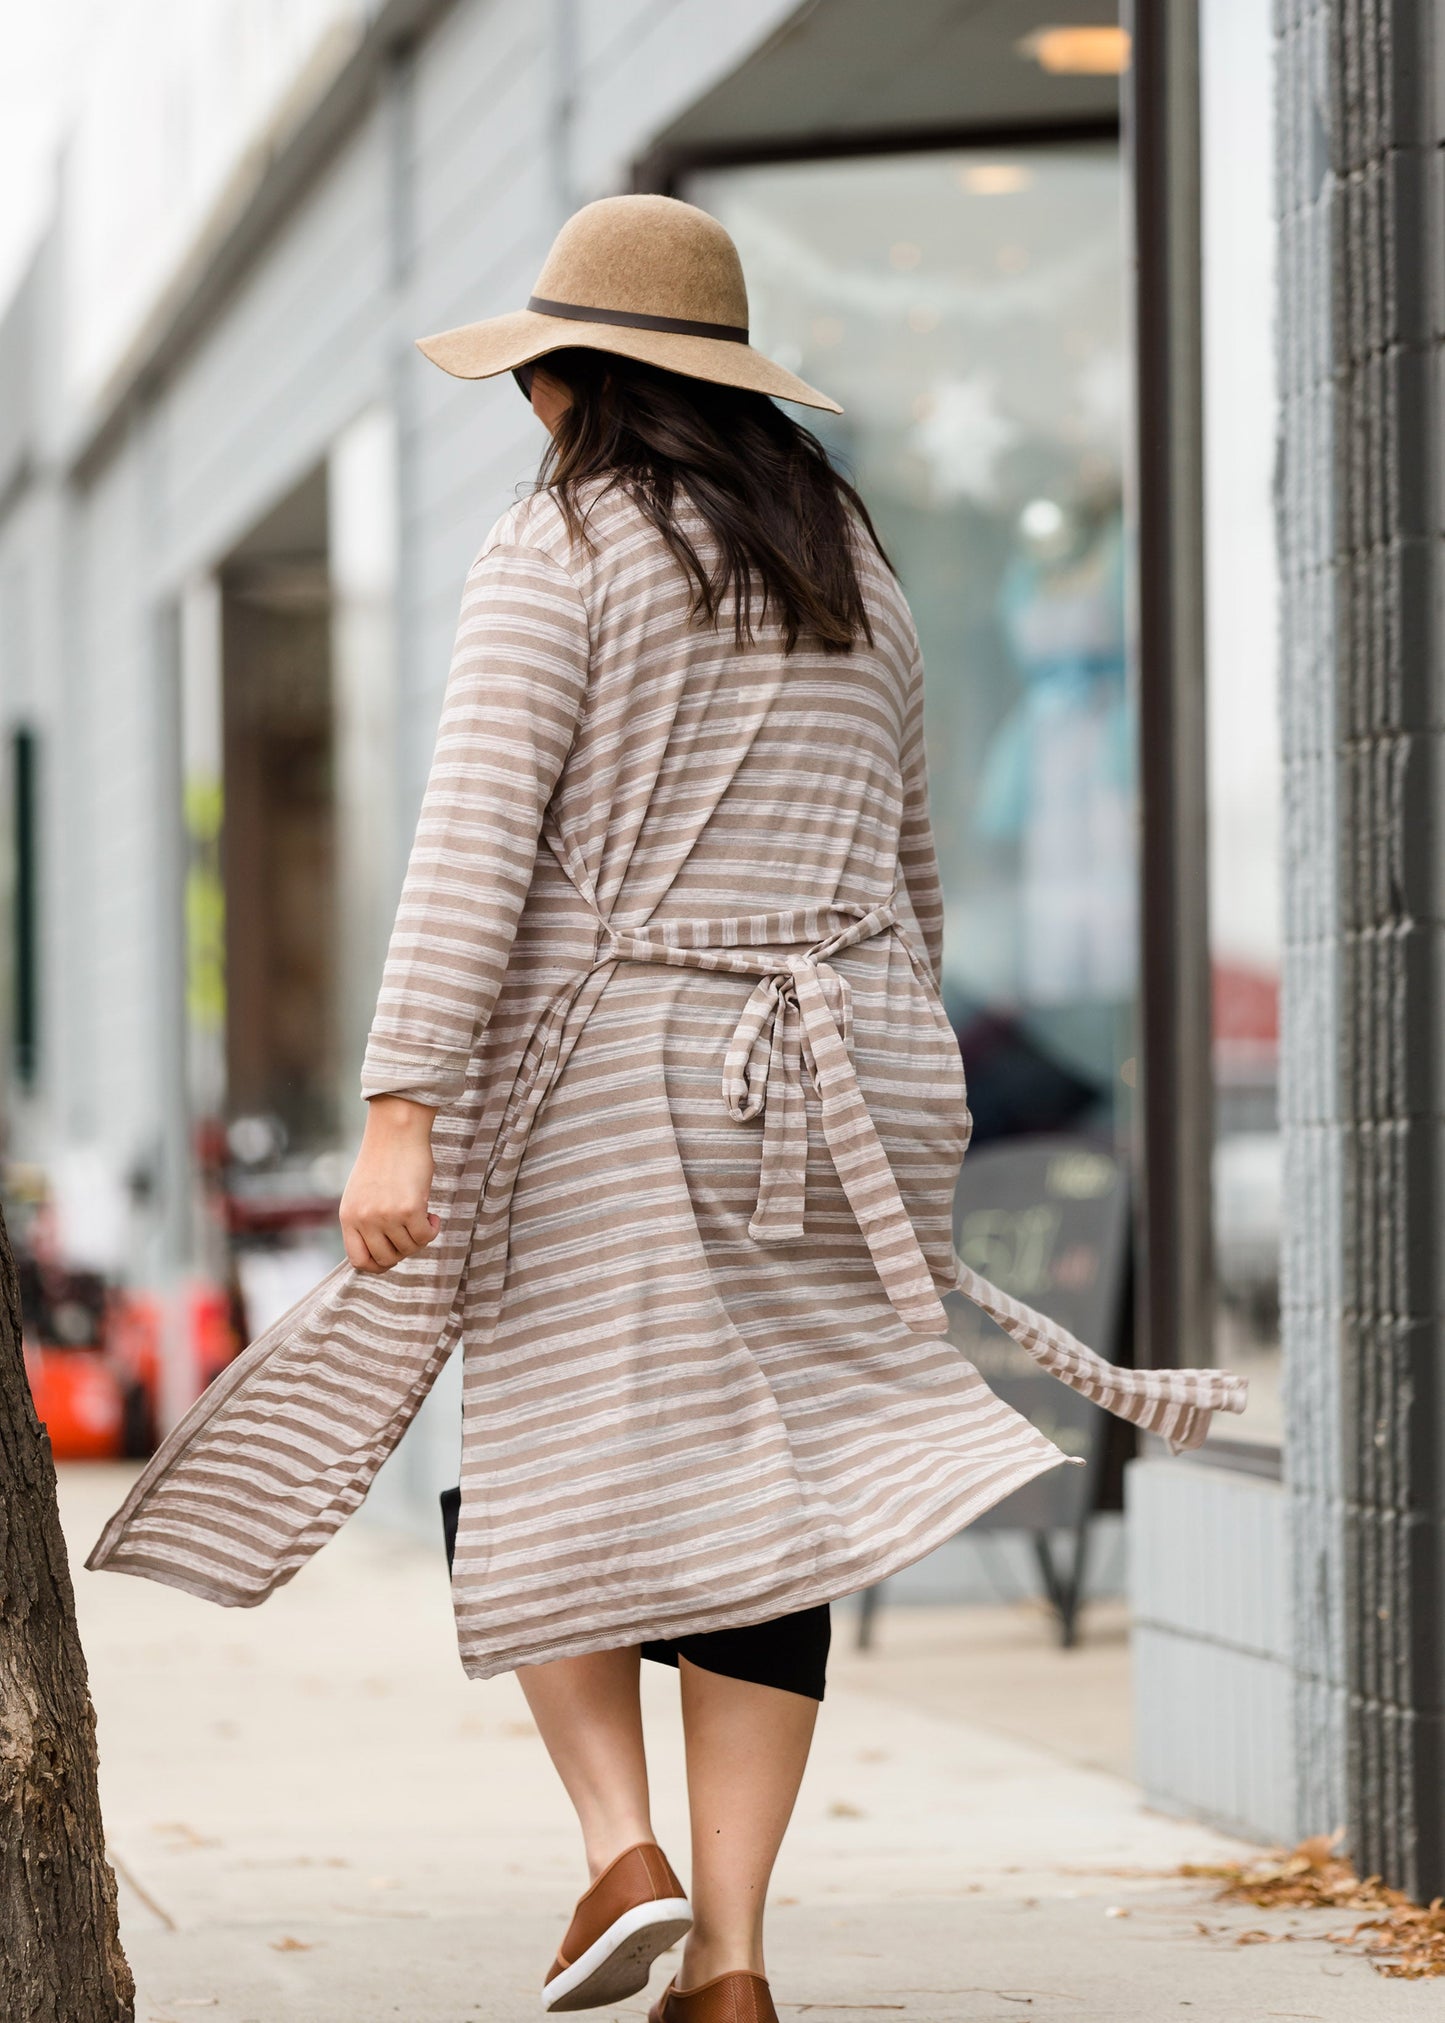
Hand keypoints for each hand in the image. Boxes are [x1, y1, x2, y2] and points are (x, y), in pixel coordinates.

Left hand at [339, 1096, 441, 1272]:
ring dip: (420, 1238)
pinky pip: (425, 1236)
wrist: (396, 1131)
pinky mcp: (409, 1209)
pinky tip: (433, 1216)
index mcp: (348, 1216)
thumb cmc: (384, 1159)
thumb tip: (384, 1250)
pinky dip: (433, 1230)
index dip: (378, 1263)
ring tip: (423, 1218)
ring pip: (408, 1248)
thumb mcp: (362, 1193)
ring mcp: (385, 1215)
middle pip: (385, 1259)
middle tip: (411, 1233)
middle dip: (403, 1252)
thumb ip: (366, 1220)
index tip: (393, 1254)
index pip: (358, 1260)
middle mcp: (364, 1219)